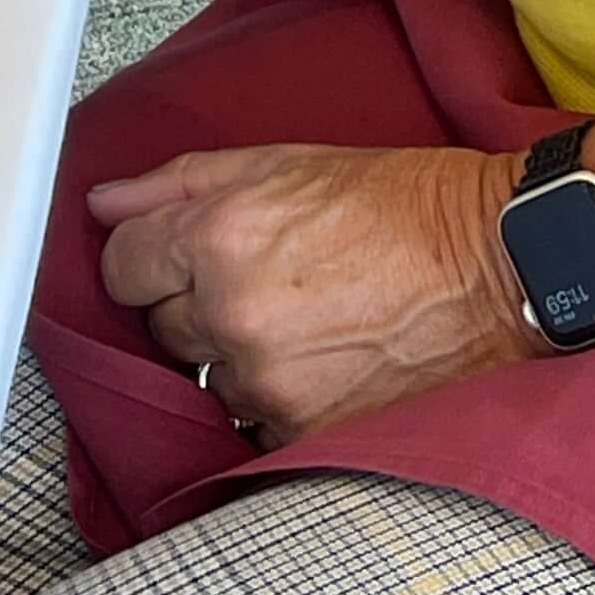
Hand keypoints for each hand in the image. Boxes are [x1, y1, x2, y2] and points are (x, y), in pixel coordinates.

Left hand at [93, 141, 534, 441]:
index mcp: (218, 238)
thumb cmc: (394, 203)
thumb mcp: (282, 162)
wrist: (493, 267)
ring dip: (233, 353)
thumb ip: (176, 182)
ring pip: (205, 377)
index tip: (169, 254)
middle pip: (158, 326)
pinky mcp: (304, 433)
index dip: (143, 256)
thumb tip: (101, 202)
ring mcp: (267, 383)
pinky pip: (250, 421)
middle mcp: (232, 316)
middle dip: (191, 302)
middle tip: (256, 278)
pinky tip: (318, 362)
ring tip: (297, 320)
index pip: (119, 266)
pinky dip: (272, 398)